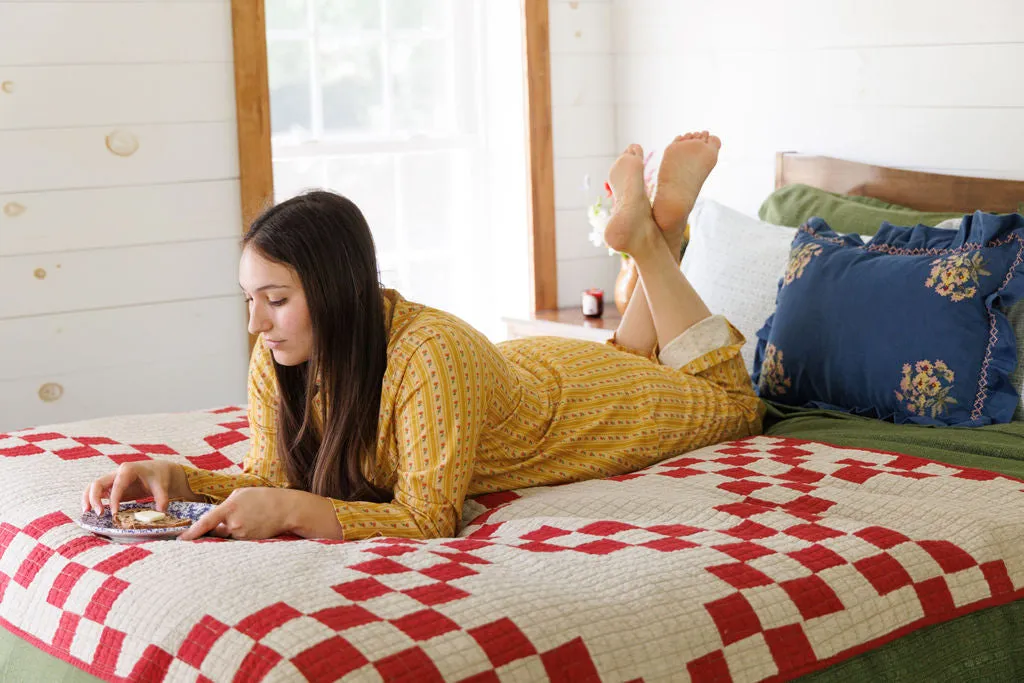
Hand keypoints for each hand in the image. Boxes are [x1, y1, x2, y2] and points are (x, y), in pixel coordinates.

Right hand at [82, 460, 197, 515]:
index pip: (117, 485)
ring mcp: (111, 480)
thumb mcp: (162, 486)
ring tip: (87, 513)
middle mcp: (116, 473)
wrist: (158, 471)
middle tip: (100, 514)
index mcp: (128, 469)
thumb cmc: (158, 476)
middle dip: (95, 498)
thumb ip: (162, 498)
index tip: (114, 513)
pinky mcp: (110, 487)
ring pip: (92, 487)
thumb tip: (160, 512)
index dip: (114, 499)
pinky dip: (91, 500)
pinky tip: (91, 511)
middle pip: (97, 483)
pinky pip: (96, 492)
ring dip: (87, 499)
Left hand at [178, 487, 299, 540]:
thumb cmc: (265, 498)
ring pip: (230, 534)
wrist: (287, 509)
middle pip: (217, 530)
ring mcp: (242, 534)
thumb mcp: (242, 493)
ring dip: (235, 528)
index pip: (205, 523)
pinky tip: (256, 524)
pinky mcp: (250, 541)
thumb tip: (216, 516)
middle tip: (239, 518)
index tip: (181, 540)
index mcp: (229, 507)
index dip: (191, 533)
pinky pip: (240, 539)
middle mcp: (234, 523)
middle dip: (221, 527)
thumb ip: (226, 504)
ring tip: (253, 518)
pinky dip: (244, 532)